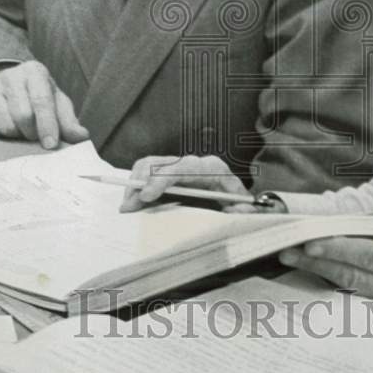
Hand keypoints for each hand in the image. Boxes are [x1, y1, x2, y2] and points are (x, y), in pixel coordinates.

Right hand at [0, 60, 89, 149]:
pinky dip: (1, 135)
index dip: (47, 124)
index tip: (51, 144)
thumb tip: (81, 137)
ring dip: (17, 136)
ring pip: (5, 125)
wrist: (10, 86)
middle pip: (22, 115)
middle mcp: (11, 76)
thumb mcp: (57, 103)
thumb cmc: (39, 96)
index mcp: (35, 71)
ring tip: (21, 130)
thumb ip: (69, 121)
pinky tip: (6, 127)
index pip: (41, 100)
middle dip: (32, 133)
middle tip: (35, 137)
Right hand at [119, 154, 252, 212]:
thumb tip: (239, 210)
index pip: (184, 167)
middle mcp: (193, 164)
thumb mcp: (244, 208)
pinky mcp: (168, 175)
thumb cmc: (238, 203)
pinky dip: (136, 186)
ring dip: (135, 184)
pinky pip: (146, 173)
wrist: (236, 199)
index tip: (146, 195)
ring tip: (127, 206)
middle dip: (141, 182)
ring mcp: (178, 167)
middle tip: (129, 206)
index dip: (163, 178)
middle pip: (160, 162)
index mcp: (212, 169)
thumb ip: (244, 210)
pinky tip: (132, 203)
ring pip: (149, 165)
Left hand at [278, 191, 372, 340]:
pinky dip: (341, 280)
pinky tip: (323, 270)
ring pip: (355, 287)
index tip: (314, 241)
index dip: (341, 249)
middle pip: (354, 276)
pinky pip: (365, 293)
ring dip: (324, 273)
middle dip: (319, 263)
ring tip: (297, 258)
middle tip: (288, 250)